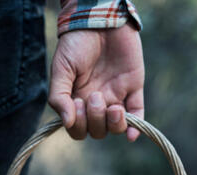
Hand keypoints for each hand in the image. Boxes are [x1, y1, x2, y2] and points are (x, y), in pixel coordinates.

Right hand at [48, 24, 144, 140]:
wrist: (98, 17)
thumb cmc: (75, 43)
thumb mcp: (60, 69)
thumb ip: (59, 97)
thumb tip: (67, 122)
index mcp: (77, 102)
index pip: (78, 130)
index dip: (79, 125)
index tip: (78, 103)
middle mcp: (97, 104)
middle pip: (98, 132)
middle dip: (96, 119)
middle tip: (95, 95)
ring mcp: (116, 97)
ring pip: (116, 127)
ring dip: (114, 124)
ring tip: (114, 108)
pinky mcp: (133, 89)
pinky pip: (138, 115)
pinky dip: (136, 127)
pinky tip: (132, 135)